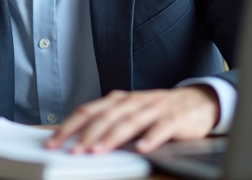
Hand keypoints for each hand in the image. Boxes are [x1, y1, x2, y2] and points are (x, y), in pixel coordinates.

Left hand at [45, 86, 218, 153]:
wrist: (197, 100)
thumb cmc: (158, 110)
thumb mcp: (130, 112)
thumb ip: (108, 123)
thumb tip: (77, 140)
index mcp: (119, 100)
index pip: (88, 111)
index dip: (69, 126)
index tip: (53, 141)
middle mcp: (134, 101)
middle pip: (106, 116)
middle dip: (86, 134)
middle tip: (72, 151)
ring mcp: (155, 109)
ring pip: (129, 122)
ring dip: (112, 137)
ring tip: (97, 151)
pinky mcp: (175, 119)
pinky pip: (161, 128)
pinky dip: (151, 138)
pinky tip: (141, 149)